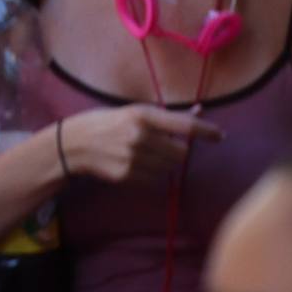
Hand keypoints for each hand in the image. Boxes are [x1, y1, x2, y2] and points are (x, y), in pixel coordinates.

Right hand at [59, 106, 222, 185]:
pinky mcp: (128, 176)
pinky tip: (134, 164)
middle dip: (177, 150)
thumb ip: (165, 117)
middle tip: (162, 145)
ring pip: (170, 167)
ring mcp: (134, 158)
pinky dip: (152, 173)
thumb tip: (199, 113)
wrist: (71, 144)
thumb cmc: (103, 123)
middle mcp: (140, 136)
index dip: (207, 131)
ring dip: (165, 162)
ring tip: (144, 154)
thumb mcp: (131, 112)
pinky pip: (156, 179)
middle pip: (181, 152)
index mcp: (141, 115)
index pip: (185, 126)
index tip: (220, 135)